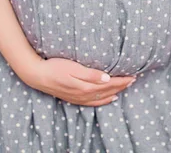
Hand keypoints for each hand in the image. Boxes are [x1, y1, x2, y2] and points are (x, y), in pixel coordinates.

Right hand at [20, 57, 136, 105]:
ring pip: (102, 97)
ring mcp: (79, 98)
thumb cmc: (55, 67)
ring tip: (125, 88)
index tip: (132, 76)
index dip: (121, 80)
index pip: (109, 84)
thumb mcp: (73, 67)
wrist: (37, 76)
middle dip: (121, 86)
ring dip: (115, 92)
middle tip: (133, 80)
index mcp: (86, 85)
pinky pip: (94, 103)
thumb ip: (91, 74)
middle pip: (108, 91)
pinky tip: (110, 98)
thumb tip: (107, 78)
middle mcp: (84, 94)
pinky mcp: (74, 98)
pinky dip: (104, 101)